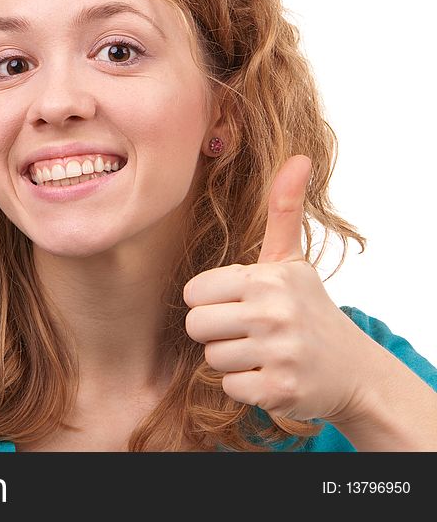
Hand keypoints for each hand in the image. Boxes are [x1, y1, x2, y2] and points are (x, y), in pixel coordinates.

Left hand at [183, 155, 372, 421]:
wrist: (353, 369)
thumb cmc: (307, 308)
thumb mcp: (292, 261)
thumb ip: (283, 211)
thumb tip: (298, 157)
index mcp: (267, 278)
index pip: (194, 292)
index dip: (211, 300)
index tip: (238, 303)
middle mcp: (273, 313)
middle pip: (196, 326)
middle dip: (216, 332)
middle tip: (248, 331)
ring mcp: (278, 353)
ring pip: (211, 358)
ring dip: (232, 359)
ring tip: (261, 351)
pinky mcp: (278, 390)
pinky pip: (228, 387)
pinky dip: (245, 386)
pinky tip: (269, 374)